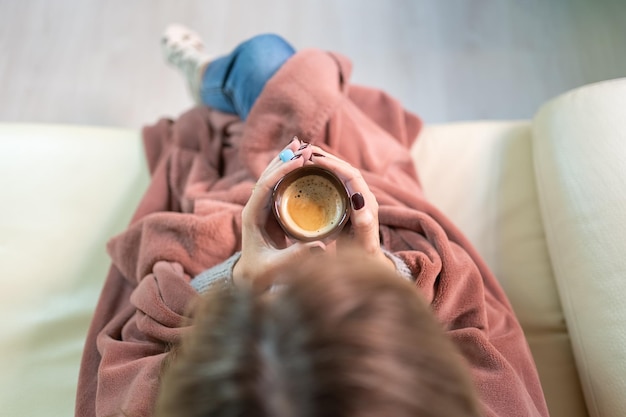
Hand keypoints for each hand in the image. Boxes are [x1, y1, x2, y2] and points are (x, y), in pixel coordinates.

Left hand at [233, 138, 325, 291]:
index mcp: (251, 216)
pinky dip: (289, 171)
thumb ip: (295, 258)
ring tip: (301, 144)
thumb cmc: (260, 275)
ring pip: (272, 176)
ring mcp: (261, 207)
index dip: (281, 171)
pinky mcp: (270, 211)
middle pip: (266, 175)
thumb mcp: (276, 269)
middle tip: (302, 143)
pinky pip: (279, 185)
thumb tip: (319, 246)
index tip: (300, 160)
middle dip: (284, 158)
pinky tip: (302, 163)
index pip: (264, 186)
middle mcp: (254, 207)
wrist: (250, 280)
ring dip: (285, 159)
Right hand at [306, 146, 395, 270]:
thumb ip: (364, 225)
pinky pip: (336, 181)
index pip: (351, 175)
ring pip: (340, 173)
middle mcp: (363, 196)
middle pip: (345, 169)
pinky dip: (322, 171)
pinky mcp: (347, 201)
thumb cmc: (363, 256)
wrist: (367, 263)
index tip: (315, 159)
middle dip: (327, 158)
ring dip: (324, 161)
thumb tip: (360, 203)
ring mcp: (355, 198)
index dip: (334, 165)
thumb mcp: (363, 243)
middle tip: (304, 150)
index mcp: (367, 203)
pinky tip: (307, 169)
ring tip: (304, 154)